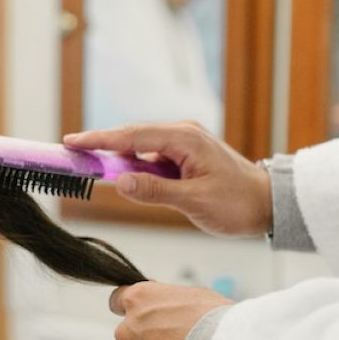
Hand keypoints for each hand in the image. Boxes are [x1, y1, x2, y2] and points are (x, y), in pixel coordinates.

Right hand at [64, 121, 270, 237]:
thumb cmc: (237, 203)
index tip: (72, 141)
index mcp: (184, 139)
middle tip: (71, 152)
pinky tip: (120, 177)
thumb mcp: (194, 201)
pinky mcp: (184, 157)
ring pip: (140, 148)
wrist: (267, 204)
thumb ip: (155, 191)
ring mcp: (183, 145)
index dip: (99, 140)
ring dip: (116, 158)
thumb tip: (119, 182)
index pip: (132, 137)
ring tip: (89, 166)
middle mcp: (182, 135)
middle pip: (131, 137)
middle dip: (101, 145)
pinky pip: (151, 159)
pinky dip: (133, 167)